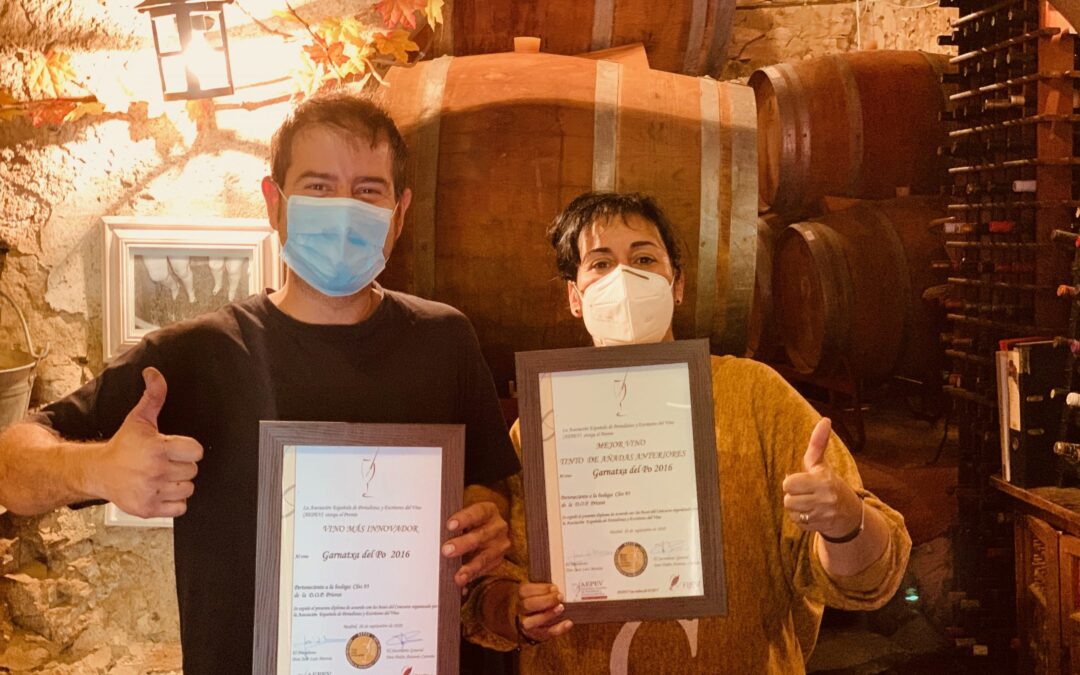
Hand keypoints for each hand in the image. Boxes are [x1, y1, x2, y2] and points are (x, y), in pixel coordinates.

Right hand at [93, 367, 202, 517]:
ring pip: (188, 489)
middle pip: (193, 471)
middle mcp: (155, 471)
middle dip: (182, 465)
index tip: (176, 448)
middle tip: (165, 462)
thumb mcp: (139, 418)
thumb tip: (154, 373)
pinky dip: (174, 502)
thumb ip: (154, 395)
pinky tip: (161, 490)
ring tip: (162, 475)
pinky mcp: (148, 509)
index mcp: (156, 448)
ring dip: (179, 483)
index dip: (188, 449)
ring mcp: (151, 491)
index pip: (196, 451)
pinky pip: (180, 508)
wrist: (99, 471)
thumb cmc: (123, 446)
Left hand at [441, 500, 509, 586]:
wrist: (488, 530)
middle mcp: (497, 527)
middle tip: (446, 551)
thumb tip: (432, 528)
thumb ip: (455, 523)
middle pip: (480, 536)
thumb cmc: (470, 522)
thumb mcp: (466, 516)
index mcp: (489, 511)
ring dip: (470, 567)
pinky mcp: (498, 560)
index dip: (464, 519)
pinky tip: (462, 583)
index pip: (478, 512)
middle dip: (463, 544)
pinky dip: (472, 577)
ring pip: (484, 557)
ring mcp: (500, 545)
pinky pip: (484, 570)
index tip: (449, 525)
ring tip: (458, 577)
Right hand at [516, 583, 571, 643]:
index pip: (525, 590)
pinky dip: (559, 628)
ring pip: (534, 621)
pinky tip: (568, 622)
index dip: (541, 589)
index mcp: (522, 596)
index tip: (555, 588)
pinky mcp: (536, 634)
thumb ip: (548, 589)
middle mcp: (521, 610)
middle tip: (560, 597)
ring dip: (549, 614)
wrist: (533, 621)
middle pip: (528, 605)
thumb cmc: (541, 601)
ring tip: (561, 608)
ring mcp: (527, 623)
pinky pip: (547, 632)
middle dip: (545, 600)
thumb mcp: (541, 591)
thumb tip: (558, 589)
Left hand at [781, 418, 861, 539]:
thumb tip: (825, 420)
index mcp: (823, 481)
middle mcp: (825, 499)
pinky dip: (800, 519)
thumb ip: (818, 443)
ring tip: (807, 503)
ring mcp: (823, 515)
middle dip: (792, 496)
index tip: (801, 481)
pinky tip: (811, 513)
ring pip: (791, 512)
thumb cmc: (829, 484)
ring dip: (795, 508)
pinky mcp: (820, 527)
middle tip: (804, 493)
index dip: (791, 482)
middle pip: (788, 499)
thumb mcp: (823, 465)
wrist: (849, 514)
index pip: (789, 483)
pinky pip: (797, 523)